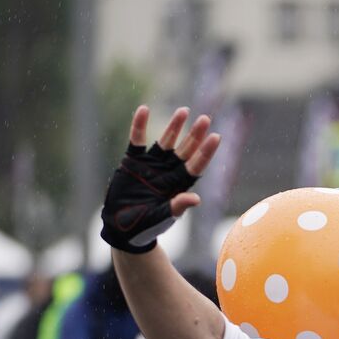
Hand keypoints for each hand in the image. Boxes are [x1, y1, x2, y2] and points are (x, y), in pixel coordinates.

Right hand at [100, 105, 221, 253]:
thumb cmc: (145, 227)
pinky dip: (139, 126)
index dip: (205, 152)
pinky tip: (143, 109)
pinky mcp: (133, 162)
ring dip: (174, 126)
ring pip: (165, 142)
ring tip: (184, 111)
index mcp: (178, 186)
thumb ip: (177, 207)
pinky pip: (137, 141)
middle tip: (205, 119)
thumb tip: (196, 199)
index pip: (196, 165)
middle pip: (185, 150)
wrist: (122, 228)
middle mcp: (168, 173)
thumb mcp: (161, 218)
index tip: (216, 137)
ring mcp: (151, 165)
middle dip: (195, 135)